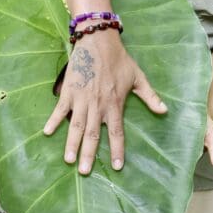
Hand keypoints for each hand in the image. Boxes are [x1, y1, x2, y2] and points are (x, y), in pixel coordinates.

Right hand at [43, 32, 166, 174]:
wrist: (99, 41)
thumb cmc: (119, 59)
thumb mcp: (138, 77)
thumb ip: (150, 96)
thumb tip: (165, 111)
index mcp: (114, 104)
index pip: (116, 132)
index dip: (116, 150)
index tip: (116, 167)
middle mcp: (98, 105)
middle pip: (92, 134)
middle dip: (88, 154)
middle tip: (85, 172)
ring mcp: (82, 99)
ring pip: (76, 126)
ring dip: (72, 144)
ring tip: (68, 160)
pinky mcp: (69, 91)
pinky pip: (60, 109)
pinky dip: (53, 121)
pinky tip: (47, 133)